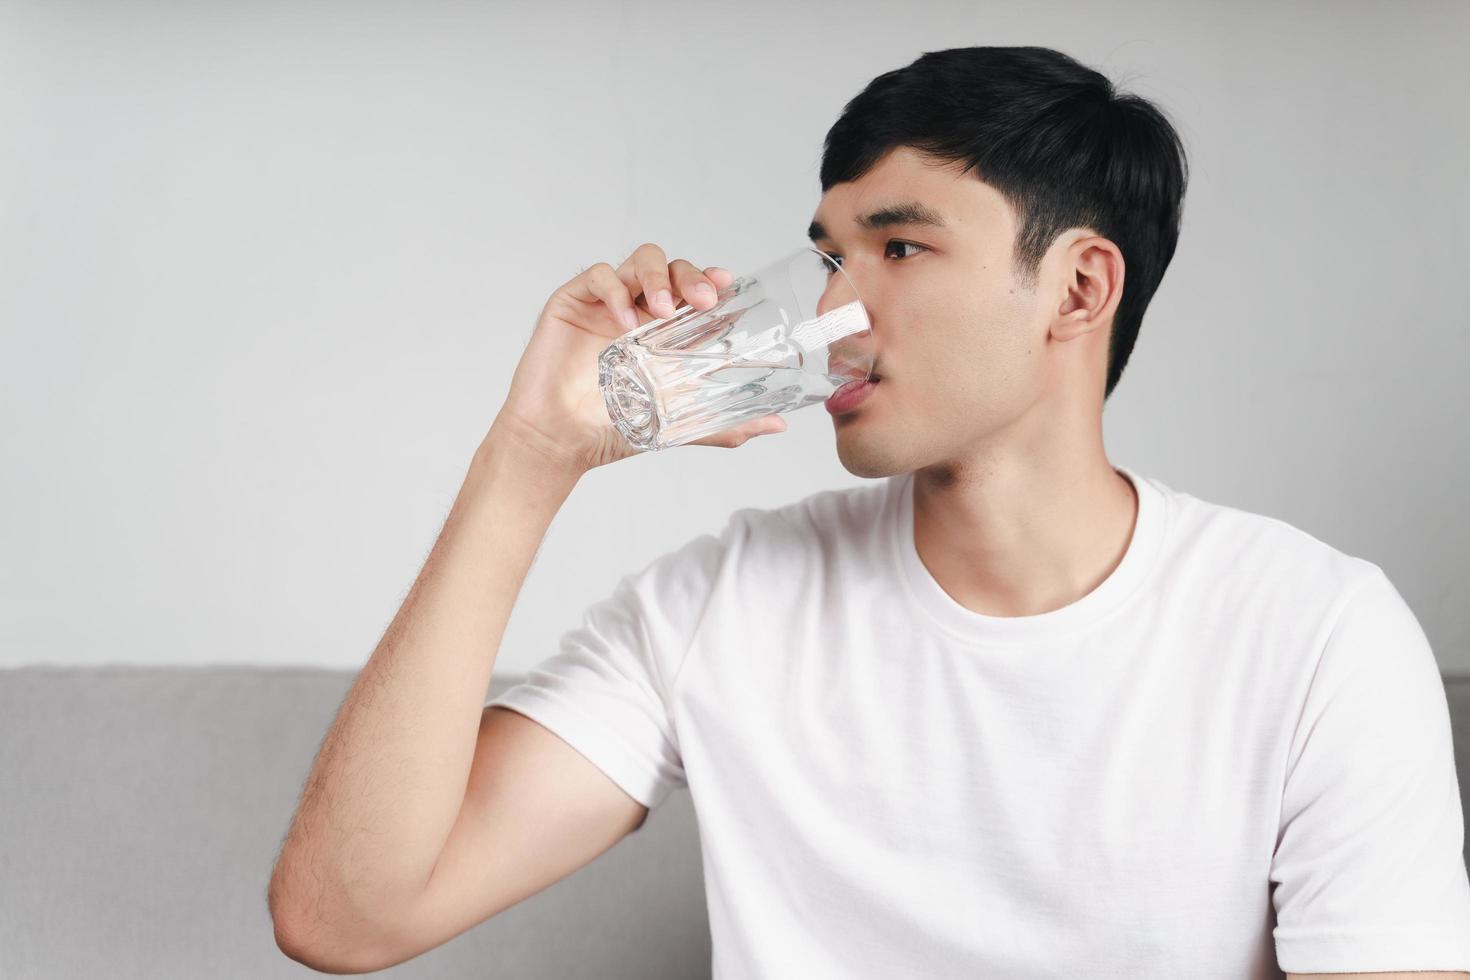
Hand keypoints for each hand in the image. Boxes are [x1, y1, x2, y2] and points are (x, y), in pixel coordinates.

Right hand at [488, 242, 787, 473]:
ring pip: (639, 261)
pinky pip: (598, 276)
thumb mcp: (678, 425)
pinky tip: (624, 322)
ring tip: (662, 308)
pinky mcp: (572, 301)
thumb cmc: (611, 428)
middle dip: (690, 275)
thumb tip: (777, 424)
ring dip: (656, 277)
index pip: (692, 289)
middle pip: (670, 267)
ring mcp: (606, 302)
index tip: (729, 284)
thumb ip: (724, 423)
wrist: (560, 440)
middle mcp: (637, 309)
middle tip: (703, 299)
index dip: (712, 279)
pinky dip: (615, 292)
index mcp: (663, 329)